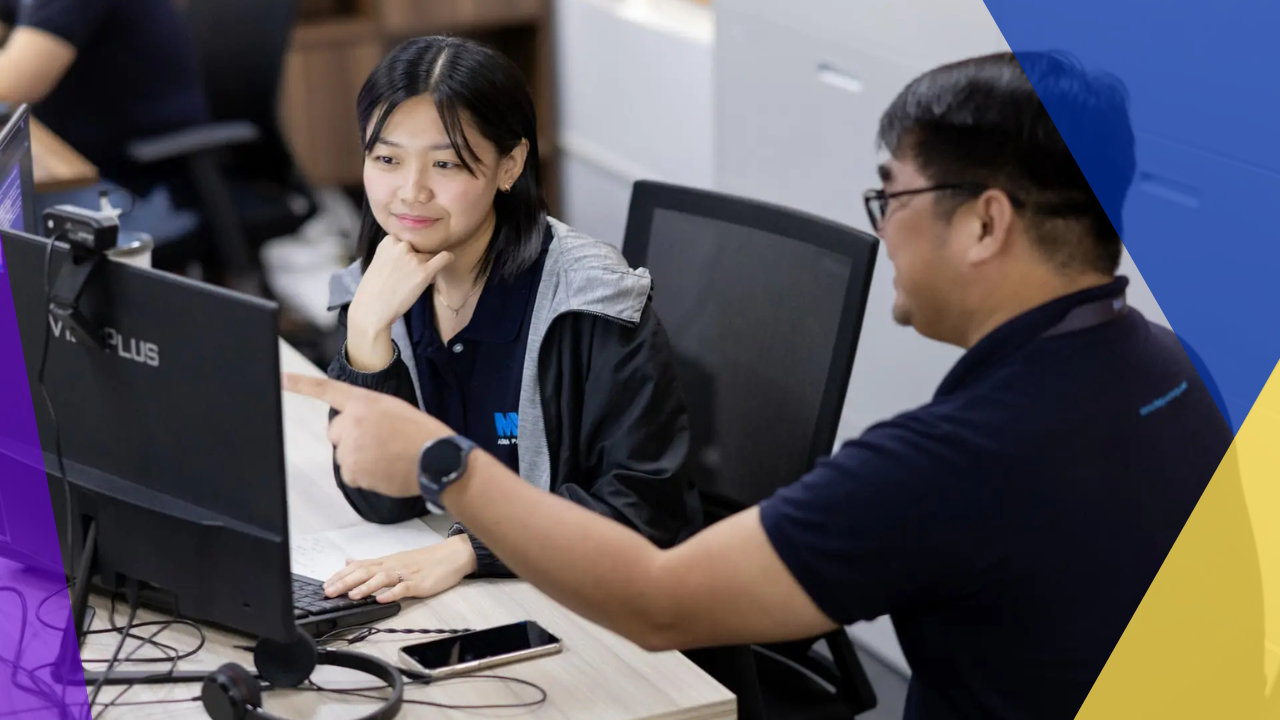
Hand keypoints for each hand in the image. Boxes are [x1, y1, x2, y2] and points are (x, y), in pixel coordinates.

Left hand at [284, 374, 454, 497]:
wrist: (436, 460)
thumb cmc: (422, 434)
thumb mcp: (395, 410)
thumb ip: (368, 413)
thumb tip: (354, 431)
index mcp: (364, 402)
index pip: (327, 390)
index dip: (301, 385)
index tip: (281, 379)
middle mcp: (352, 422)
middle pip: (336, 432)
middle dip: (351, 437)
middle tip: (380, 441)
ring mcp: (351, 448)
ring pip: (344, 455)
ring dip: (360, 457)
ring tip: (388, 456)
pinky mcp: (353, 471)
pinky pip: (350, 474)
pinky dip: (365, 475)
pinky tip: (385, 469)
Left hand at [323, 535, 477, 602]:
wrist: (452, 555)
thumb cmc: (425, 560)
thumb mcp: (395, 559)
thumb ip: (372, 563)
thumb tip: (349, 561)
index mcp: (386, 561)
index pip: (359, 566)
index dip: (341, 575)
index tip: (326, 585)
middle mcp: (393, 565)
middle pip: (366, 571)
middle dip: (346, 582)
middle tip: (330, 592)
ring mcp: (406, 574)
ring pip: (382, 578)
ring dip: (366, 587)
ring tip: (352, 596)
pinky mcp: (419, 583)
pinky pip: (404, 588)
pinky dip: (392, 594)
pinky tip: (382, 599)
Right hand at [346, 236, 453, 369]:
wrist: (372, 309)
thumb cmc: (374, 289)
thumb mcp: (379, 261)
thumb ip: (394, 253)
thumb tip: (414, 251)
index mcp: (389, 240)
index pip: (408, 241)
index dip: (409, 253)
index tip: (404, 266)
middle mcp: (401, 245)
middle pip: (419, 248)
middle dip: (419, 259)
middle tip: (411, 276)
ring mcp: (413, 258)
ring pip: (430, 256)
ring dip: (428, 266)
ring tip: (418, 281)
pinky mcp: (424, 272)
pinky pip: (444, 258)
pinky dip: (448, 258)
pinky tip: (448, 260)